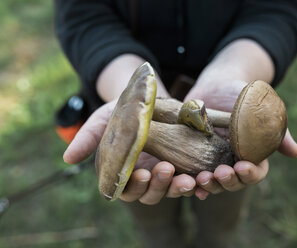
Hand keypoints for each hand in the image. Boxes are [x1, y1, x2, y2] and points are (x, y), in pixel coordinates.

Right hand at [63, 100, 197, 204]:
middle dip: (160, 186)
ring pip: (174, 190)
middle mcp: (147, 177)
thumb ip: (88, 137)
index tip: (142, 173)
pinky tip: (205, 180)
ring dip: (180, 188)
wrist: (148, 98)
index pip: (128, 190)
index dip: (135, 186)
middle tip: (166, 170)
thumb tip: (67, 158)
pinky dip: (200, 185)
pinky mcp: (186, 166)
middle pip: (152, 194)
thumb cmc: (123, 111)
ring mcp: (167, 173)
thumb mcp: (104, 119)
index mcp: (125, 172)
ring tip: (190, 178)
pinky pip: (194, 181)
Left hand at [184, 80, 296, 199]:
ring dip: (209, 185)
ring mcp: (212, 161)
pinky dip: (190, 183)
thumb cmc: (242, 95)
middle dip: (228, 181)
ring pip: (213, 183)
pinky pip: (192, 175)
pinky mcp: (194, 157)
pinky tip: (187, 182)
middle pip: (234, 182)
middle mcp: (233, 162)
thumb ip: (277, 130)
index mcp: (252, 155)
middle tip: (221, 173)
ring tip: (202, 179)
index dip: (250, 173)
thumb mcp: (260, 107)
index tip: (242, 166)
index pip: (255, 172)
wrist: (215, 86)